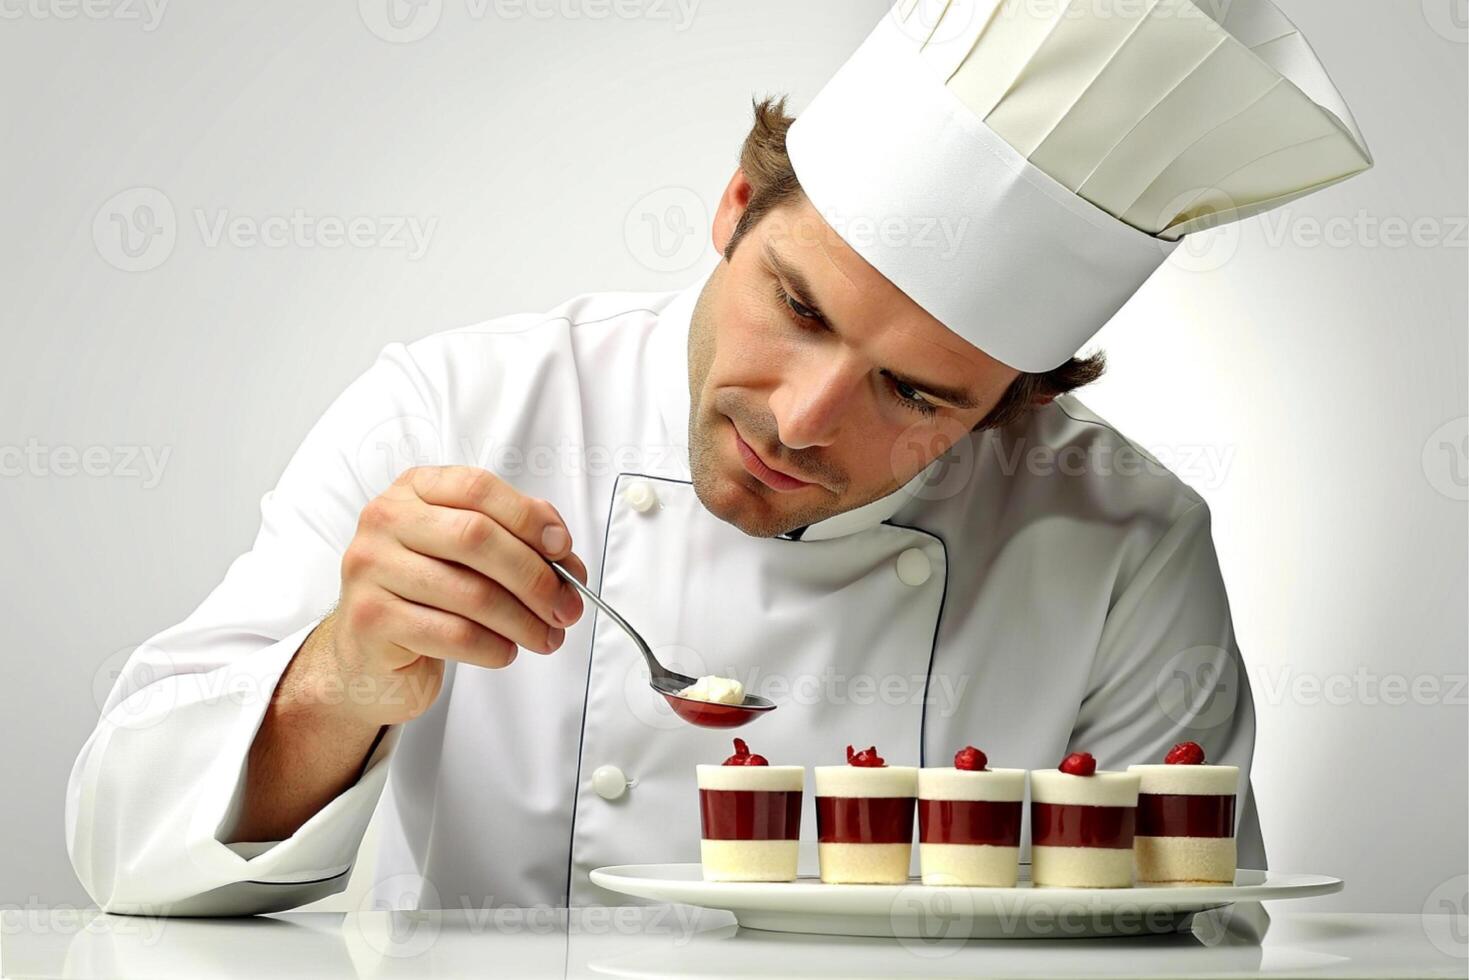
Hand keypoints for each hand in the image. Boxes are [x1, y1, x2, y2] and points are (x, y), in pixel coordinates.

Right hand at [294, 466, 588, 726]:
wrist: (367, 656)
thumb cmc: (427, 597)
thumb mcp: (469, 556)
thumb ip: (516, 540)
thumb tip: (563, 555)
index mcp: (414, 490)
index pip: (478, 488)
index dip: (528, 517)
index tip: (563, 549)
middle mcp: (385, 520)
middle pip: (477, 537)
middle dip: (535, 577)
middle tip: (566, 608)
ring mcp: (371, 568)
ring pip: (471, 593)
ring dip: (523, 621)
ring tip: (546, 637)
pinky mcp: (371, 620)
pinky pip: (453, 634)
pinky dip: (494, 647)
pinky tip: (505, 651)